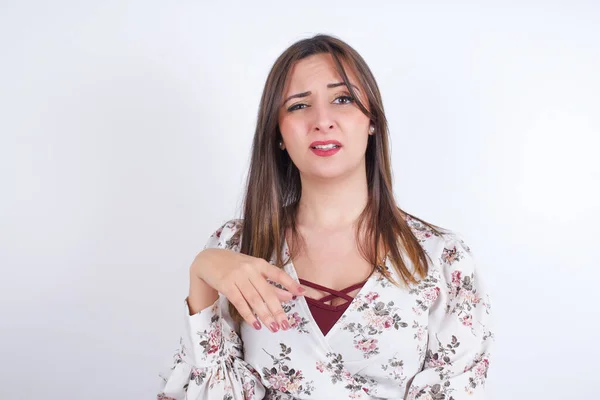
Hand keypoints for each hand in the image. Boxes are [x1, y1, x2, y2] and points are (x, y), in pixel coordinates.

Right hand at [190, 248, 304, 332]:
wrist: (209, 260)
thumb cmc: (235, 266)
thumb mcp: (254, 271)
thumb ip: (271, 284)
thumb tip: (289, 296)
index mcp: (260, 263)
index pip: (278, 274)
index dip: (290, 284)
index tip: (302, 294)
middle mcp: (250, 269)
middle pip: (267, 292)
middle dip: (277, 310)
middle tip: (286, 324)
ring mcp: (237, 277)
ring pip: (254, 300)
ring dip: (265, 316)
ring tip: (274, 328)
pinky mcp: (226, 285)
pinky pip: (240, 303)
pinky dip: (249, 315)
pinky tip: (256, 324)